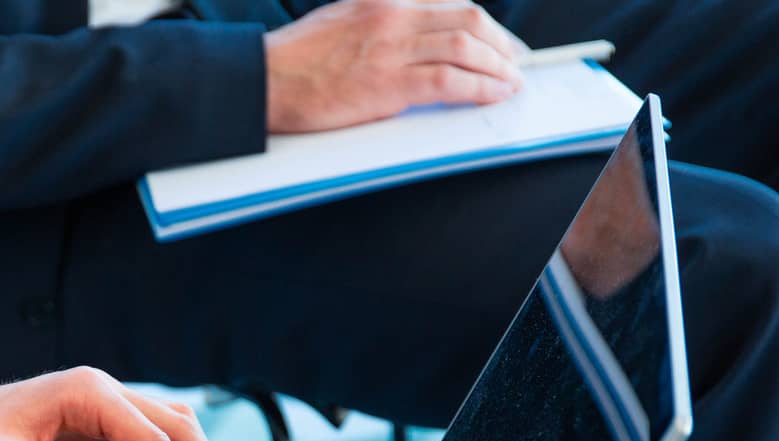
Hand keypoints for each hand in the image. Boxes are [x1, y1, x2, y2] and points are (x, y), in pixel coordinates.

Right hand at [264, 0, 526, 132]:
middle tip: (514, 63)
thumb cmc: (296, 61)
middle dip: (501, 43)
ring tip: (509, 82)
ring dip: (497, 66)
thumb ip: (380, 26)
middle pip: (467, 19)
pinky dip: (479, 88)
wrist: (264, 80)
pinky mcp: (388, 84)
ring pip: (465, 46)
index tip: (498, 41)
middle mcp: (392, 17)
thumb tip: (413, 42)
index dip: (484, 24)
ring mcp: (391, 49)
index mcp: (383, 0)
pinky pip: (449, 81)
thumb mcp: (343, 20)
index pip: (449, 2)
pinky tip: (492, 94)